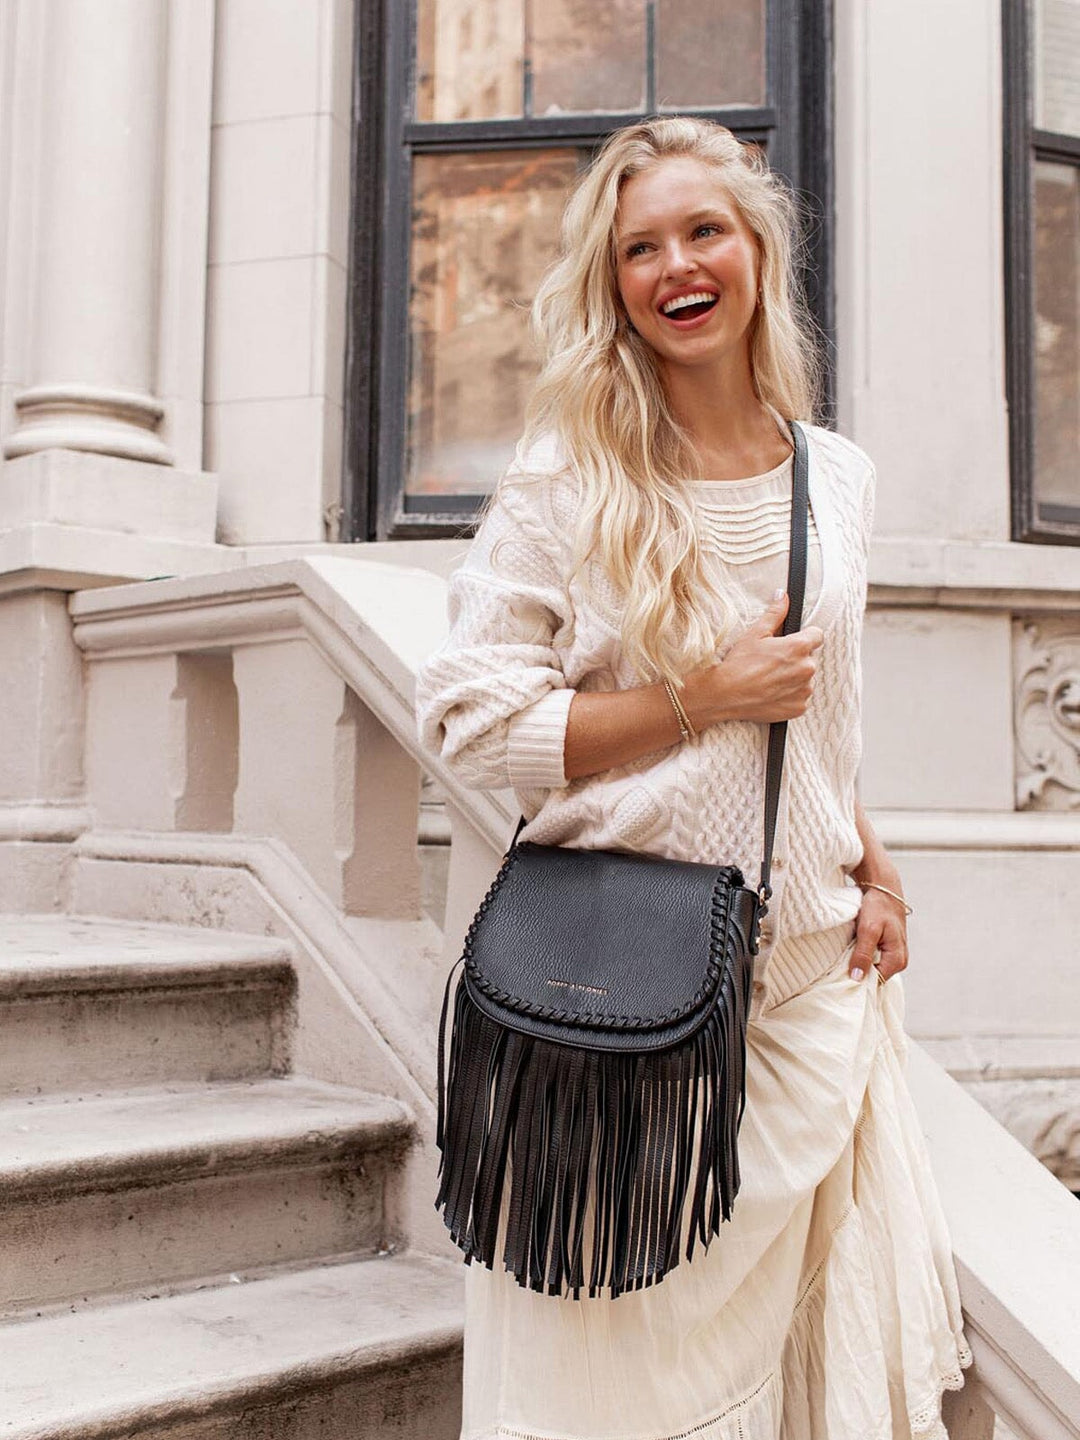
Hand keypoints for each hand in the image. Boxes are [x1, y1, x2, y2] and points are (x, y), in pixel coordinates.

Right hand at [685, 591, 824, 726]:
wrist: (725, 695)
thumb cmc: (738, 663)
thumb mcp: (755, 633)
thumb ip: (774, 613)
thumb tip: (782, 595)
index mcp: (799, 647)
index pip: (817, 635)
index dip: (804, 636)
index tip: (791, 642)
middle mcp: (807, 669)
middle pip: (809, 658)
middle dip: (796, 658)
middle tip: (772, 662)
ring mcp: (804, 690)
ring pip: (805, 679)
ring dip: (793, 678)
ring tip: (770, 679)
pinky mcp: (799, 708)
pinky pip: (800, 698)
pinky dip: (790, 696)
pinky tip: (772, 693)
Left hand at [849, 885, 908, 982]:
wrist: (884, 887)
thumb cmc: (878, 906)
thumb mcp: (868, 929)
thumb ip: (863, 954)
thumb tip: (857, 978)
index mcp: (897, 960)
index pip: (876, 983)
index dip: (858, 981)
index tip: (841, 977)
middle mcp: (899, 961)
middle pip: (874, 978)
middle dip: (858, 973)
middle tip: (838, 969)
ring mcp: (893, 955)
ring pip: (872, 968)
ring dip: (858, 964)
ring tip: (843, 959)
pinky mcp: (886, 949)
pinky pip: (872, 960)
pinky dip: (861, 957)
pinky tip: (850, 952)